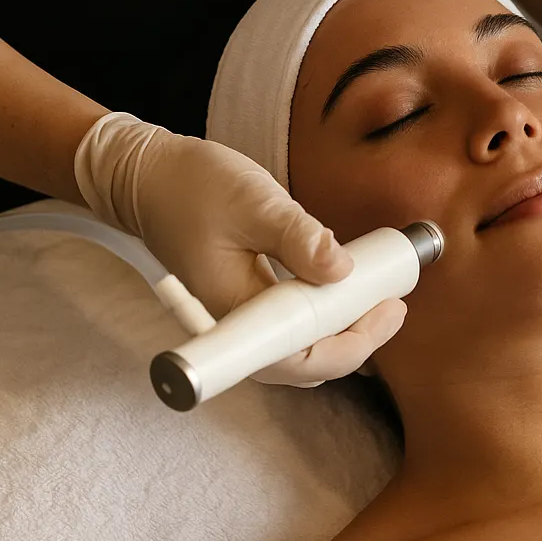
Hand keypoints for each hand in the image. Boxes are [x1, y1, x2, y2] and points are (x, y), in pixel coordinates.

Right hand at [73, 113, 406, 386]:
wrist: (146, 178)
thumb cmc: (191, 185)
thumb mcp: (251, 200)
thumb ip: (296, 235)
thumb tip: (342, 269)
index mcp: (233, 307)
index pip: (296, 359)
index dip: (349, 347)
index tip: (386, 312)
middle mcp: (237, 323)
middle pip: (303, 362)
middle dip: (356, 341)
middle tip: (395, 306)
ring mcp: (241, 315)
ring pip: (298, 347)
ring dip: (343, 330)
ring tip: (382, 301)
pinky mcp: (247, 300)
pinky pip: (291, 325)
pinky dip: (324, 315)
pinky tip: (349, 294)